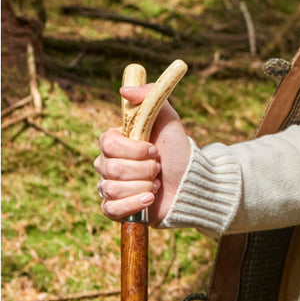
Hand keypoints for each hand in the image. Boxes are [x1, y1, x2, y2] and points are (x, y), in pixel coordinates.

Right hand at [94, 84, 191, 222]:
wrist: (191, 183)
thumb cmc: (179, 151)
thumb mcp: (169, 120)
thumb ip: (151, 97)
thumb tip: (124, 90)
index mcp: (117, 142)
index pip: (107, 143)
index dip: (133, 149)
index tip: (154, 149)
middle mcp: (108, 164)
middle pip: (111, 168)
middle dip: (144, 169)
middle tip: (159, 167)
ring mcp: (110, 186)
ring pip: (112, 188)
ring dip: (143, 186)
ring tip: (157, 183)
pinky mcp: (115, 208)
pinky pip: (110, 209)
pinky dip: (133, 204)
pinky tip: (150, 199)